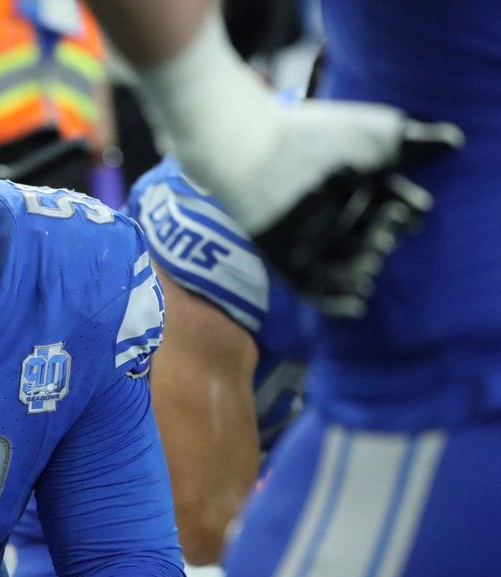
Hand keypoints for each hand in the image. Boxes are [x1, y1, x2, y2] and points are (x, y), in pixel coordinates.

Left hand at [202, 103, 463, 316]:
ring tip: (373, 268)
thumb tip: (453, 141)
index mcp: (353, 182)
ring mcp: (306, 236)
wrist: (255, 153)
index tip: (418, 210)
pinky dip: (333, 300)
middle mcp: (330, 211)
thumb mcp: (375, 138)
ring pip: (343, 263)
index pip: (391, 203)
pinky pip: (310, 287)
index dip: (407, 210)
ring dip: (362, 270)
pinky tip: (357, 307)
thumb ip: (413, 144)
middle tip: (389, 234)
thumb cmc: (316, 139)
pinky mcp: (282, 257)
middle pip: (369, 235)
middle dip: (383, 238)